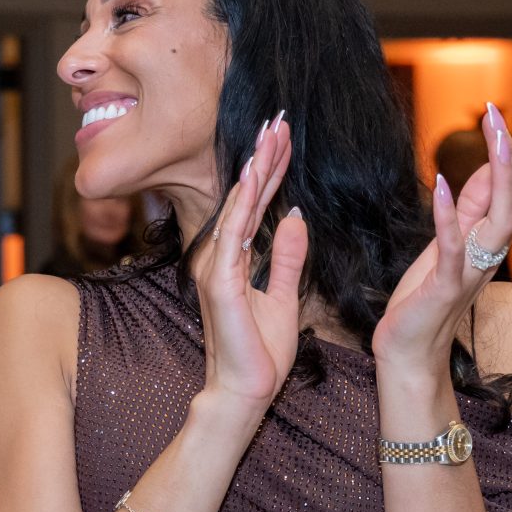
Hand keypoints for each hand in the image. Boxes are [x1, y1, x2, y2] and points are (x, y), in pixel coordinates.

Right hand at [194, 114, 309, 413]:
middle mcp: (220, 258)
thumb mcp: (284, 298)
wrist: (246, 393)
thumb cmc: (261, 354)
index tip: (282, 138)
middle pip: (245, 198)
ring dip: (255, 169)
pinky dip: (243, 202)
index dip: (270, 171)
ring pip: (239, 207)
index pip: (255, 206)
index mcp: (234, 260)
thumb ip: (286, 259)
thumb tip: (294, 218)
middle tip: (278, 119)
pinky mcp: (219, 283)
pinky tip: (254, 174)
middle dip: (263, 157)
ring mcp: (216, 268)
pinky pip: (233, 234)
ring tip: (269, 134)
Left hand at [372, 103, 511, 381]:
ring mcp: (471, 270)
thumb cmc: (425, 299)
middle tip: (509, 116)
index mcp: (491, 242)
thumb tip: (483, 169)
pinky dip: (447, 215)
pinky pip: (452, 247)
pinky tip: (443, 184)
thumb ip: (467, 210)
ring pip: (498, 219)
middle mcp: (489, 254)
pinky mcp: (446, 286)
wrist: (410, 352)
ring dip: (499, 175)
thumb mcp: (447, 245)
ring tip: (496, 137)